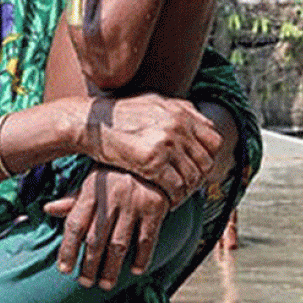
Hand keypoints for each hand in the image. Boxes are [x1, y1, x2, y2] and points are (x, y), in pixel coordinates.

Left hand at [44, 166, 168, 289]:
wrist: (152, 155)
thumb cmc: (116, 170)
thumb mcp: (93, 179)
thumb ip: (73, 199)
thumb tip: (48, 210)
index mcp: (92, 191)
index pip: (75, 225)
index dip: (68, 249)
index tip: (64, 269)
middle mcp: (111, 199)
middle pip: (96, 239)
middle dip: (88, 265)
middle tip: (84, 283)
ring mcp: (134, 205)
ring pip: (119, 244)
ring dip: (111, 268)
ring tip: (104, 284)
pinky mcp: (155, 209)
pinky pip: (147, 239)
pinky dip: (141, 258)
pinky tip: (134, 271)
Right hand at [82, 93, 218, 205]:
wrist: (89, 123)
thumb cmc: (117, 115)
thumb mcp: (152, 101)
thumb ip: (178, 108)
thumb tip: (197, 113)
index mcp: (181, 112)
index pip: (214, 140)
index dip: (208, 156)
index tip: (197, 166)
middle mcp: (177, 126)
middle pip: (206, 160)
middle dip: (199, 177)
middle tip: (188, 186)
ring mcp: (165, 143)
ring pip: (192, 176)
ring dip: (187, 190)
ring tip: (177, 196)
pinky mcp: (151, 161)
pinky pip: (175, 187)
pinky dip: (174, 197)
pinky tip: (167, 201)